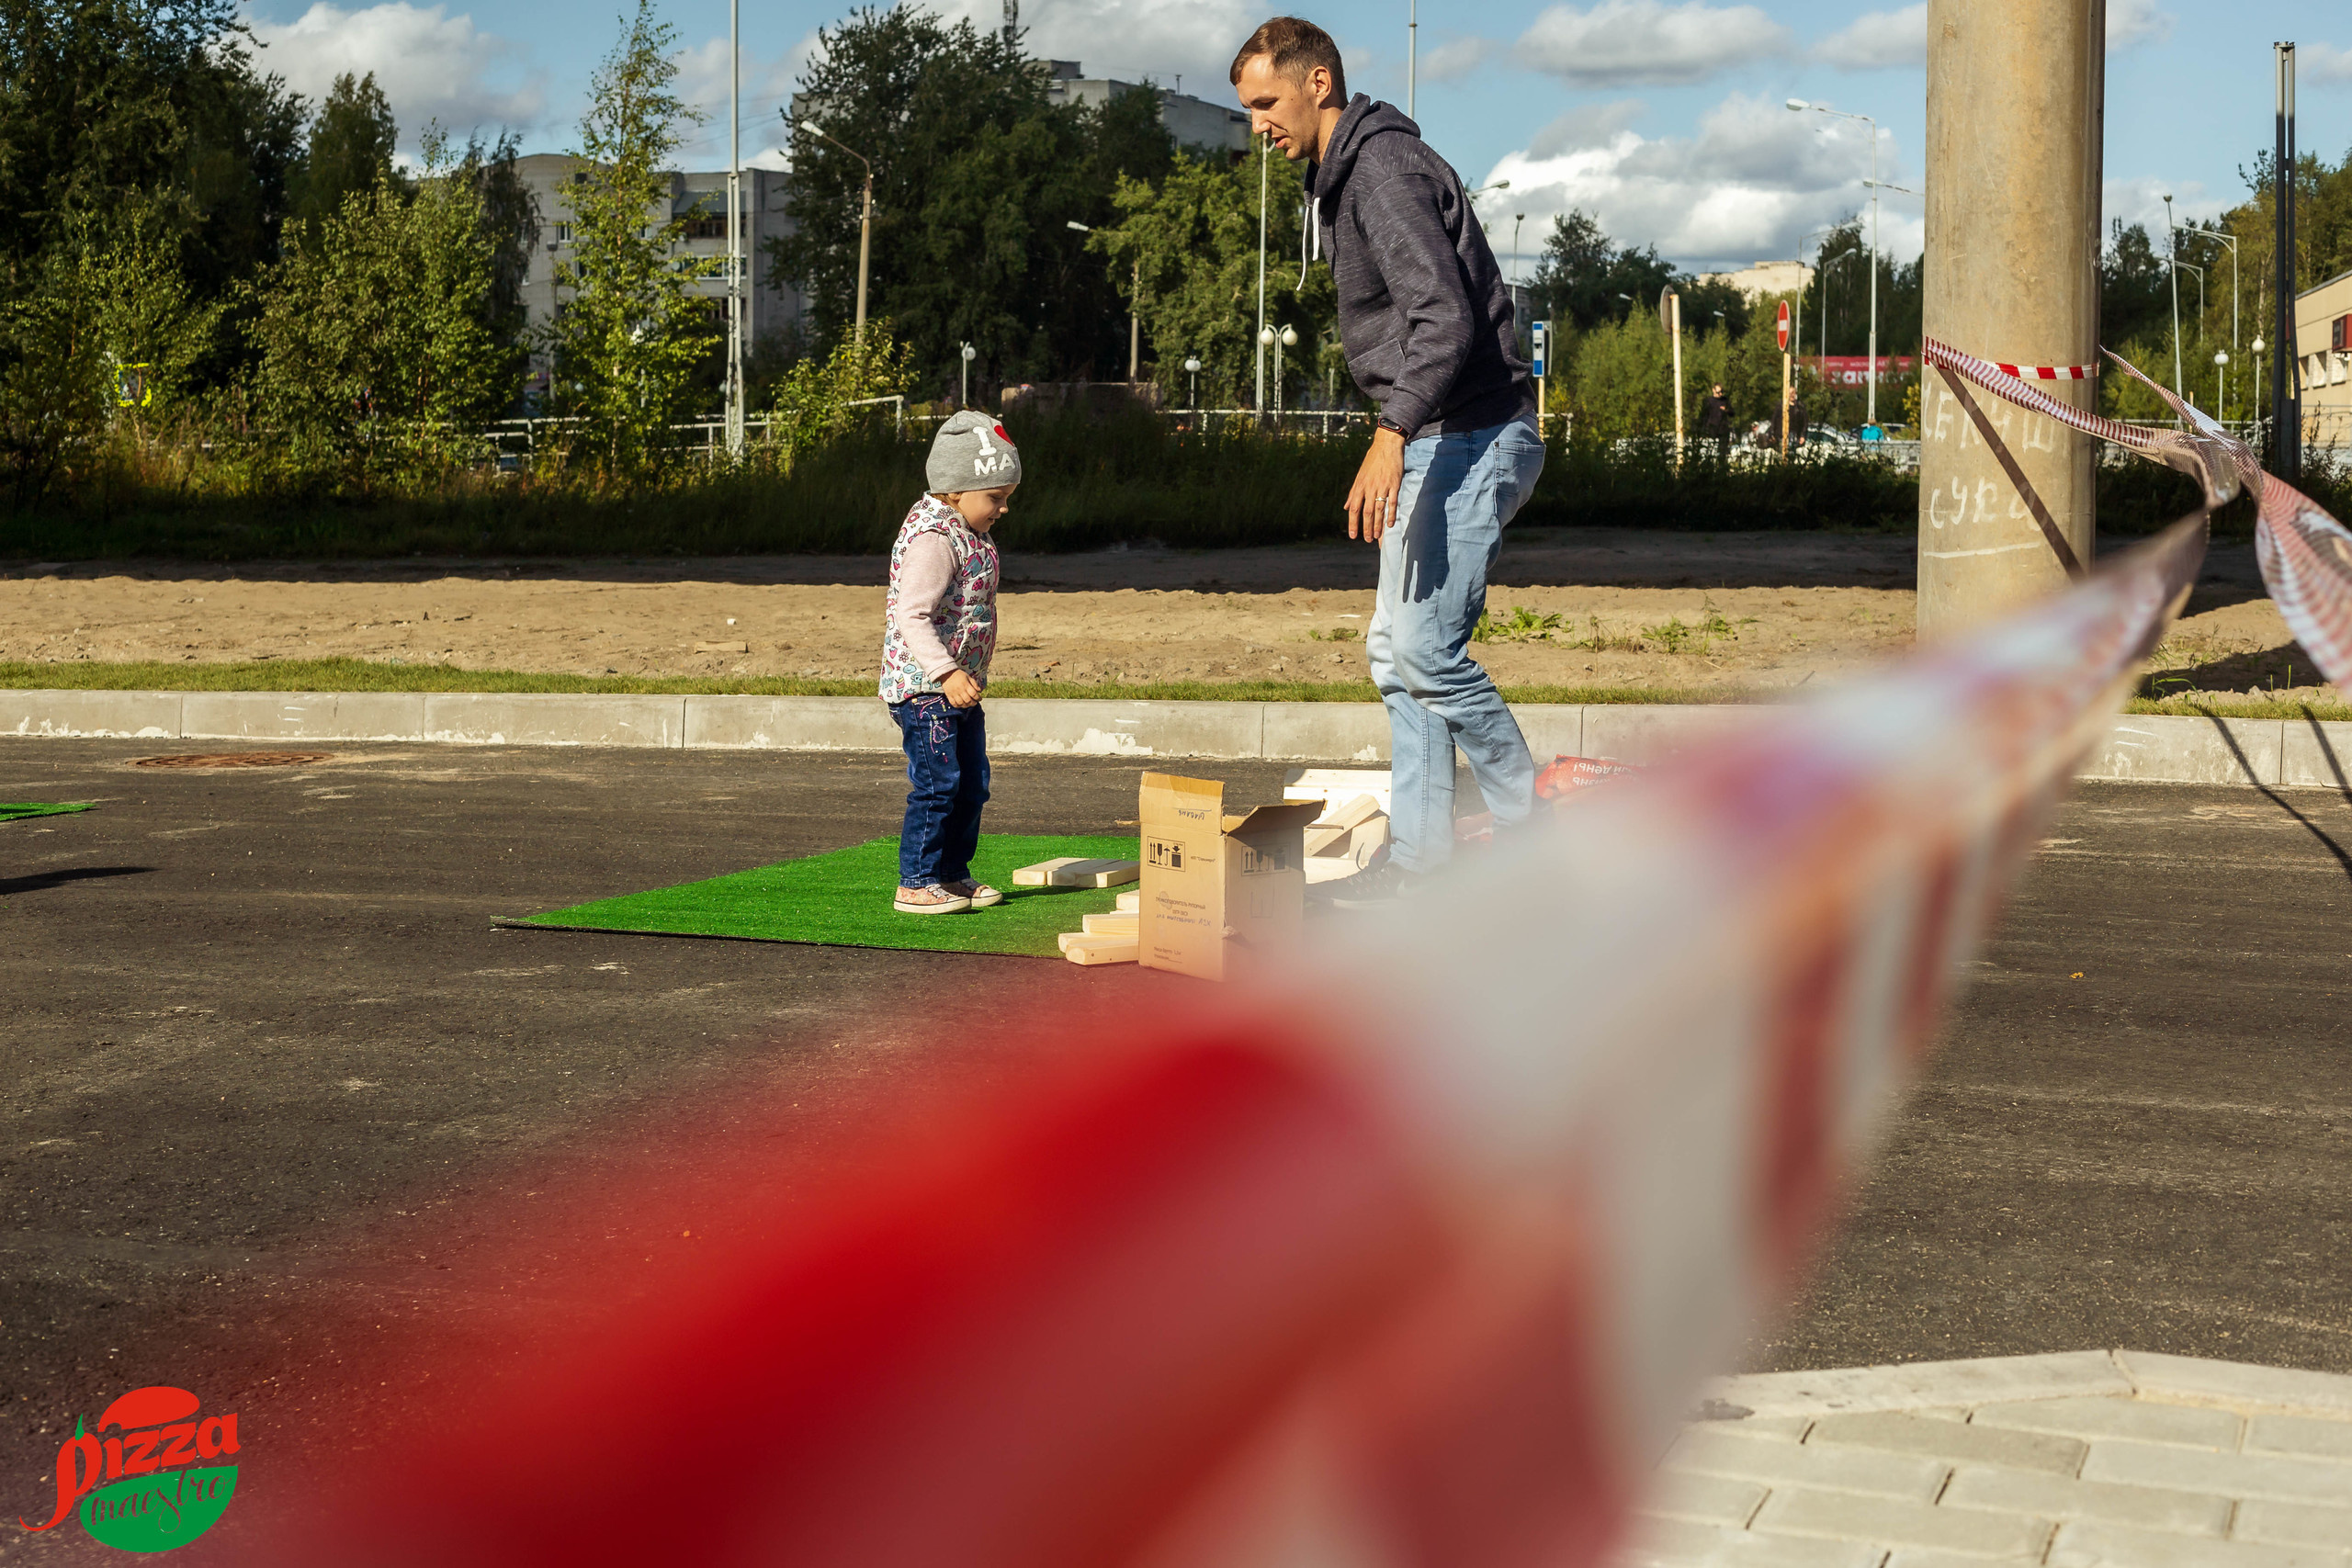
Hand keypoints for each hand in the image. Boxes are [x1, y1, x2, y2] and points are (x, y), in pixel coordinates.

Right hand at [941, 670, 981, 707]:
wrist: (946, 673)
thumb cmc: (958, 675)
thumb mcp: (968, 677)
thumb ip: (974, 684)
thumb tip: (980, 690)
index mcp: (965, 685)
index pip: (974, 694)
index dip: (978, 698)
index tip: (980, 698)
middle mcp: (960, 690)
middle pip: (968, 700)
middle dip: (973, 703)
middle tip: (975, 702)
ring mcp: (954, 694)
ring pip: (961, 703)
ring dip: (966, 705)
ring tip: (969, 704)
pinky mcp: (949, 696)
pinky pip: (953, 704)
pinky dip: (958, 706)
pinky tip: (961, 705)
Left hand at [1346, 427, 1407, 543]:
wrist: (1386, 445)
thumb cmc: (1372, 460)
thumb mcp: (1360, 475)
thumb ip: (1353, 493)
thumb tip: (1346, 507)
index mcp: (1359, 486)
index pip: (1354, 509)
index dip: (1353, 523)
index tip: (1353, 536)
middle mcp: (1369, 488)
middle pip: (1366, 512)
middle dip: (1366, 528)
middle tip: (1367, 540)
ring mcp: (1382, 486)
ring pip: (1378, 510)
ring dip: (1378, 525)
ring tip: (1377, 537)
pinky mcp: (1394, 484)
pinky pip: (1392, 502)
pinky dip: (1391, 514)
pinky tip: (1390, 524)